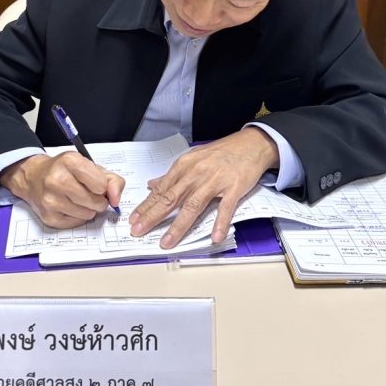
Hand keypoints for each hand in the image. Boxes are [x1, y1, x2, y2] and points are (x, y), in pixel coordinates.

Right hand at [0, 152, 124, 229]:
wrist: (34, 177)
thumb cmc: (65, 171)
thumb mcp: (90, 166)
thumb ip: (111, 180)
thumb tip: (116, 199)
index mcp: (70, 161)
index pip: (101, 184)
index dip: (103, 187)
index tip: (97, 185)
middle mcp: (57, 179)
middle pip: (96, 202)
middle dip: (98, 200)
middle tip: (90, 194)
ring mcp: (51, 199)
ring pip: (88, 214)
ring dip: (89, 209)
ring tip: (79, 200)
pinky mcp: (48, 216)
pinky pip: (77, 223)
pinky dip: (78, 217)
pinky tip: (70, 206)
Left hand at [129, 129, 279, 247]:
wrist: (251, 144)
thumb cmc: (222, 153)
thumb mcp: (193, 159)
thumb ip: (172, 175)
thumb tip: (152, 185)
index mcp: (185, 166)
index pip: (161, 190)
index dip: (146, 206)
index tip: (134, 219)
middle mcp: (196, 173)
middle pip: (172, 198)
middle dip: (153, 216)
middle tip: (139, 231)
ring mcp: (215, 180)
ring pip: (193, 205)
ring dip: (179, 226)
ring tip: (167, 241)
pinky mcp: (234, 187)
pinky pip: (225, 207)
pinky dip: (220, 223)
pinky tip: (214, 237)